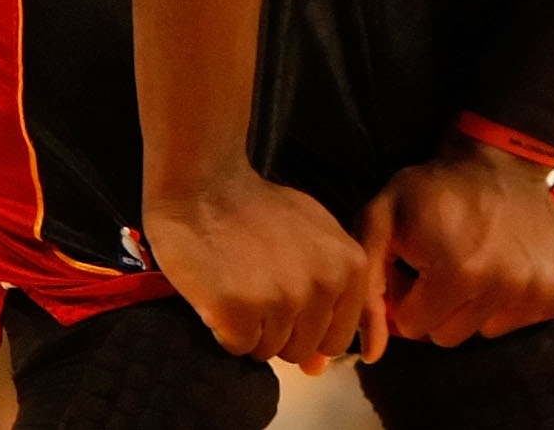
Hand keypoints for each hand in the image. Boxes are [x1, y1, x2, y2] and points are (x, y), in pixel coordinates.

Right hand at [145, 168, 368, 372]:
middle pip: (302, 350)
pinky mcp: (241, 311)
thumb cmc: (257, 211)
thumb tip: (319, 367)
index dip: (307, 328)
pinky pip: (238, 348)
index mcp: (349, 266)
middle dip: (277, 331)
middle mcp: (323, 285)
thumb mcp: (313, 238)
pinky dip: (224, 330)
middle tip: (256, 289)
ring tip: (238, 285)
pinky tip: (220, 293)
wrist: (204, 186)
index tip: (286, 304)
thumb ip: (329, 297)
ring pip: (268, 351)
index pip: (336, 339)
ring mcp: (283, 300)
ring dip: (249, 330)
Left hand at [360, 132, 553, 350]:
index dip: (406, 294)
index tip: (415, 265)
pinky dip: (509, 301)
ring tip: (474, 261)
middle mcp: (505, 287)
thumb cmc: (438, 188)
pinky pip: (521, 322)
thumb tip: (373, 352)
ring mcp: (540, 288)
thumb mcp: (384, 217)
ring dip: (473, 305)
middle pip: (448, 335)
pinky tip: (505, 263)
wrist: (505, 158)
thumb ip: (368, 284)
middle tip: (442, 264)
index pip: (413, 325)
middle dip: (437, 306)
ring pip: (484, 330)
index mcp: (458, 273)